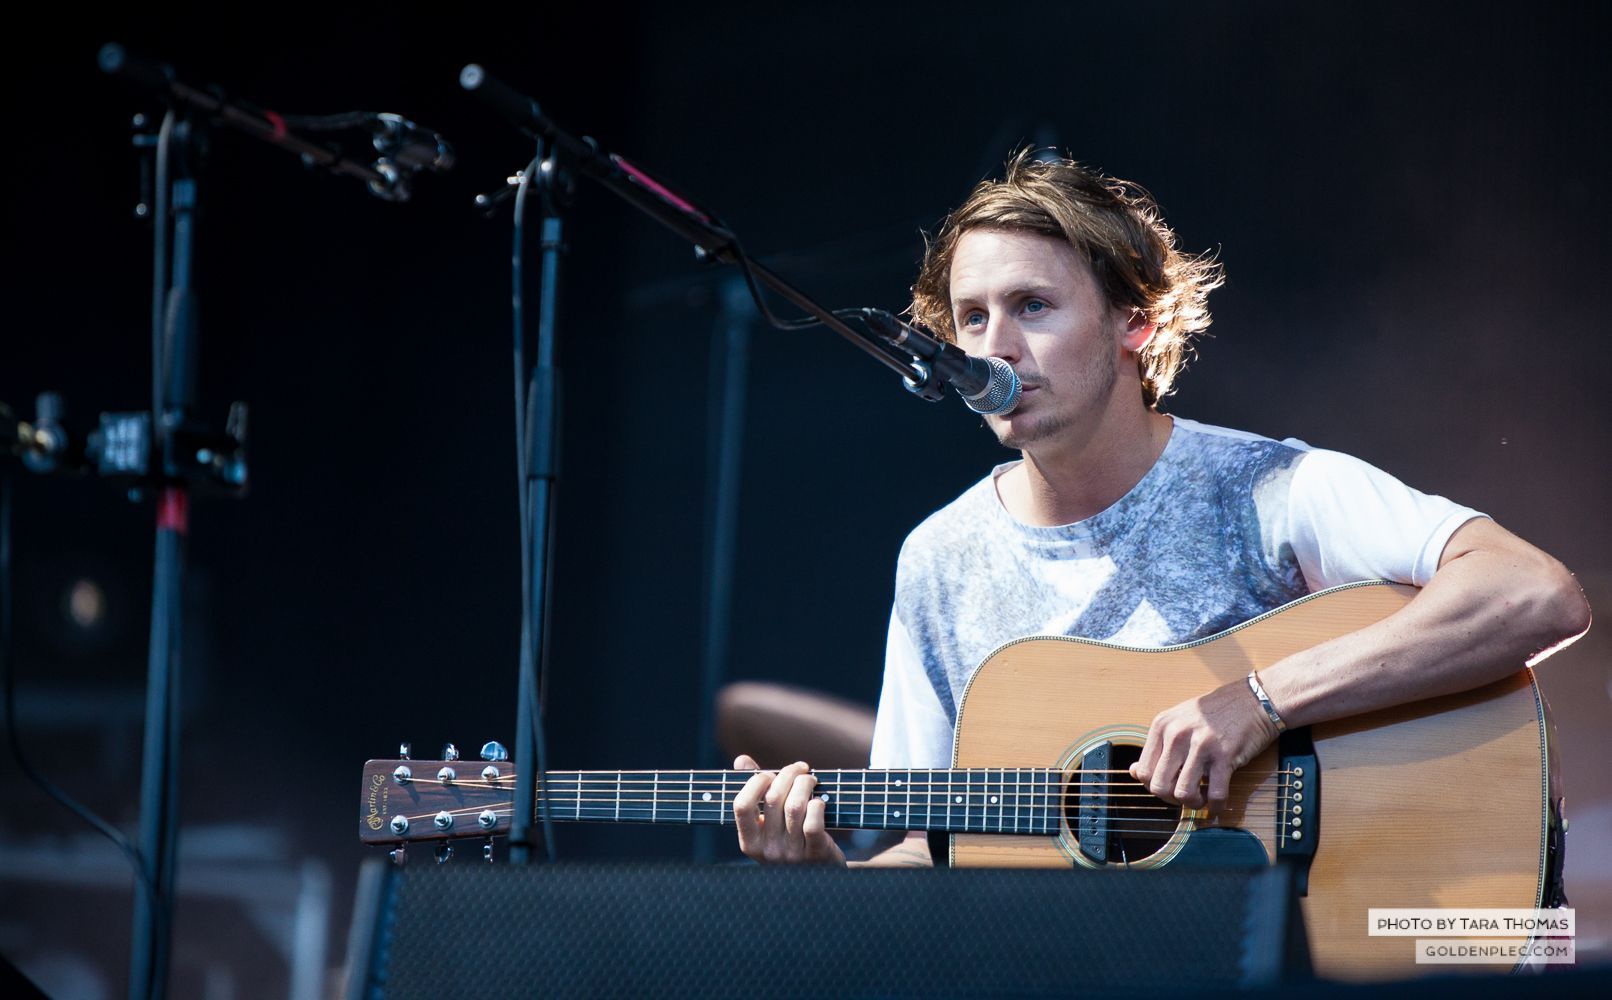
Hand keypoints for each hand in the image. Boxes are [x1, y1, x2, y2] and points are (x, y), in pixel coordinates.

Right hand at [731, 755, 845, 865]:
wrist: (820, 875)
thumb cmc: (791, 839)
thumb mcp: (769, 822)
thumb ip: (755, 791)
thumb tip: (741, 760)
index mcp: (750, 841)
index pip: (741, 806)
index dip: (755, 782)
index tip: (769, 774)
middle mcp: (768, 850)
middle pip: (773, 799)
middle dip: (788, 774)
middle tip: (800, 768)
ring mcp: (791, 854)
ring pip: (795, 807)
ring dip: (805, 784)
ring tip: (811, 780)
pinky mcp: (815, 854)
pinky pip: (813, 823)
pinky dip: (818, 805)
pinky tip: (820, 801)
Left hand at [1128, 678, 1279, 810]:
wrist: (1253, 699)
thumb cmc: (1215, 713)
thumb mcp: (1178, 721)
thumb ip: (1157, 746)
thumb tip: (1134, 772)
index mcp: (1161, 726)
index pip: (1143, 772)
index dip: (1155, 787)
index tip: (1170, 786)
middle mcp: (1177, 734)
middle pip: (1159, 786)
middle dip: (1171, 799)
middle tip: (1185, 795)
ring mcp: (1201, 745)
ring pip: (1183, 794)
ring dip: (1193, 804)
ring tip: (1201, 799)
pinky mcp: (1225, 755)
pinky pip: (1215, 794)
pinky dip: (1216, 807)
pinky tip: (1218, 804)